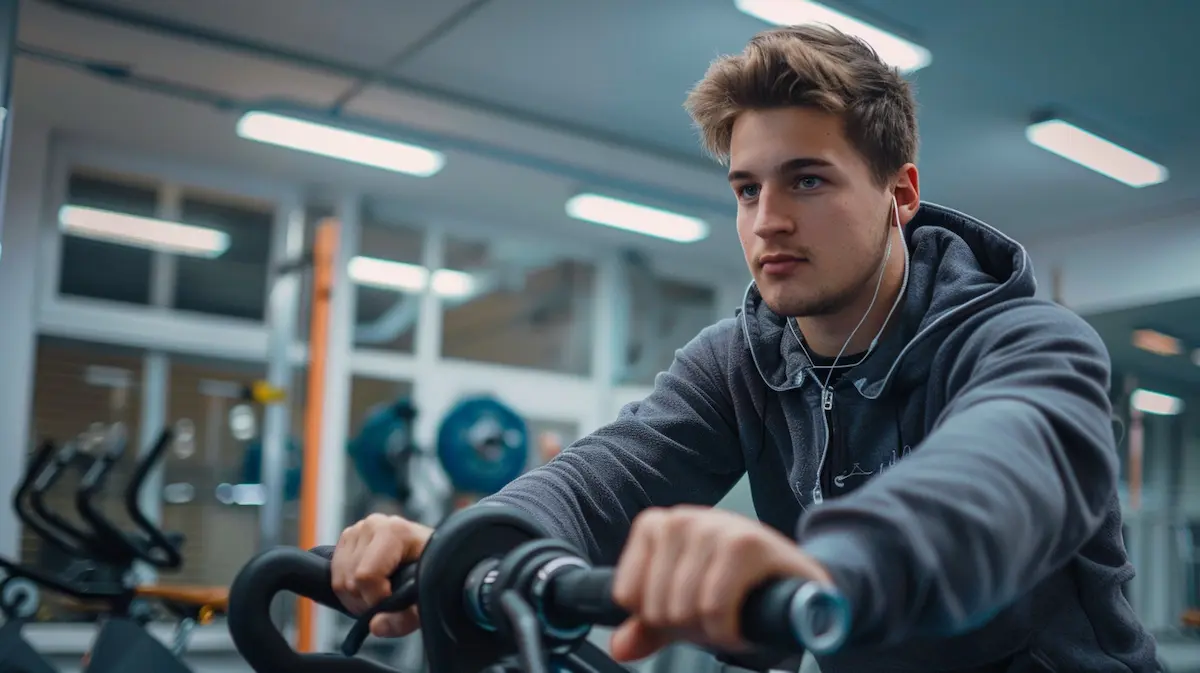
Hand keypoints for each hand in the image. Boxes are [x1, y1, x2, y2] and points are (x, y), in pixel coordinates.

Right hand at [331, 513, 433, 637]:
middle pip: (350, 581)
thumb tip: (375, 626)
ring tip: (379, 597)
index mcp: (393, 531)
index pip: (366, 575)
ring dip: (356, 599)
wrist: (434, 555)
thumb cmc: (433, 571)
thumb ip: (404, 618)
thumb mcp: (426, 598)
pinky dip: (348, 592)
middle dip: (367, 602)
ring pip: (340, 581)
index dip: (377, 599)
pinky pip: (334, 577)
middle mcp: (372, 525)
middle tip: (387, 603)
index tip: (395, 602)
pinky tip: (368, 590)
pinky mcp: (347, 540)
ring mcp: (357, 530)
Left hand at [610, 506, 832, 661]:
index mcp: (657, 527)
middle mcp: (682, 519)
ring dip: (711, 630)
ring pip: (685, 607)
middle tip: (716, 617)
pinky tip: (743, 624)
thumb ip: (648, 626)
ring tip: (732, 618)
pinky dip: (729, 631)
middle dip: (688, 626)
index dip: (656, 617)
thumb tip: (619, 647)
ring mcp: (714, 527)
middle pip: (656, 606)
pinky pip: (715, 607)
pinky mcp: (746, 543)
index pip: (627, 595)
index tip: (684, 611)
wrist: (798, 583)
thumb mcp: (684, 607)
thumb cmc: (735, 589)